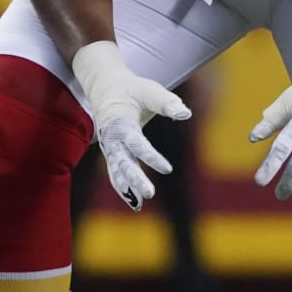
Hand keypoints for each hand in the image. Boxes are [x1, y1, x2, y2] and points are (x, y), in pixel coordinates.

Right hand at [70, 41, 189, 210]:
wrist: (105, 86)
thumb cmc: (131, 88)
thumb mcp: (148, 90)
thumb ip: (166, 102)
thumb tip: (186, 114)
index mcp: (119, 122)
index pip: (135, 143)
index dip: (151, 157)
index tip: (168, 170)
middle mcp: (111, 138)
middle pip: (122, 162)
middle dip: (134, 179)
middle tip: (149, 193)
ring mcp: (110, 147)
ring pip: (116, 171)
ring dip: (127, 188)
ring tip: (139, 205)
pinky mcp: (112, 153)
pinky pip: (116, 173)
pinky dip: (123, 187)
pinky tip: (135, 202)